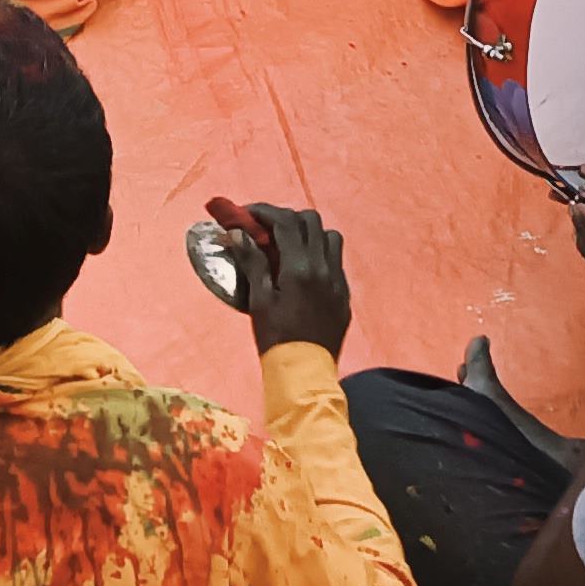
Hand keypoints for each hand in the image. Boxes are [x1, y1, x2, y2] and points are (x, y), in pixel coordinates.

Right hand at [217, 198, 354, 358]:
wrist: (304, 374)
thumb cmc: (276, 338)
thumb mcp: (259, 300)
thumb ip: (252, 263)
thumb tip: (239, 233)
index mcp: (300, 267)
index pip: (286, 221)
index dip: (265, 211)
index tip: (247, 213)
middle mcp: (324, 267)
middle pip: (311, 221)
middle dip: (287, 217)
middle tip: (267, 228)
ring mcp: (338, 280)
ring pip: (330, 237)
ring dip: (309, 233)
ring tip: (289, 246)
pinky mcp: (344, 294)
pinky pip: (336, 260)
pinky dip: (320, 253)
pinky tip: (305, 268)